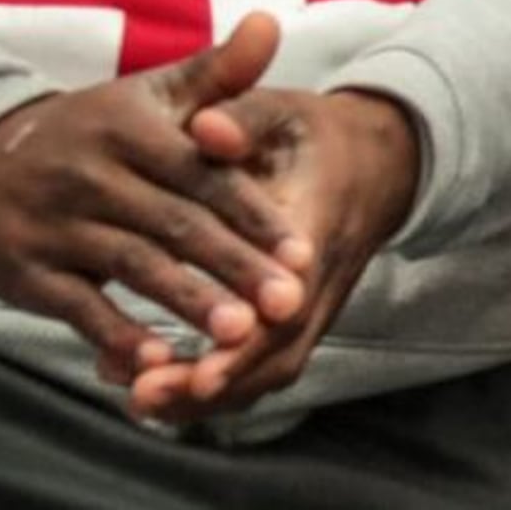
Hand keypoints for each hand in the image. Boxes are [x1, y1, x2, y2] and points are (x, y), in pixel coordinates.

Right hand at [0, 15, 311, 383]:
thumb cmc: (92, 130)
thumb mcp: (148, 94)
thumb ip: (216, 72)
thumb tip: (273, 22)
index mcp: (129, 131)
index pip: (203, 174)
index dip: (255, 214)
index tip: (304, 250)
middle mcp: (92, 177)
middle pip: (176, 226)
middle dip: (235, 266)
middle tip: (290, 302)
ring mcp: (56, 226)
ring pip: (134, 267)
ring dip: (188, 302)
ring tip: (241, 336)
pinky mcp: (27, 272)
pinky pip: (77, 307)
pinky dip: (116, 334)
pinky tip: (159, 360)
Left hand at [131, 68, 420, 422]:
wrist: (372, 162)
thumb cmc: (310, 136)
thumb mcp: (281, 112)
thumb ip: (243, 118)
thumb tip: (206, 129)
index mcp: (319, 224)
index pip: (292, 294)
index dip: (251, 335)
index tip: (204, 363)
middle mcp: (320, 279)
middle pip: (278, 349)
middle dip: (214, 378)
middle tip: (145, 393)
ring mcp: (310, 307)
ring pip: (268, 370)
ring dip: (205, 395)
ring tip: (138, 399)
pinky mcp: (293, 322)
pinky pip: (257, 369)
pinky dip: (206, 388)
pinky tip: (147, 388)